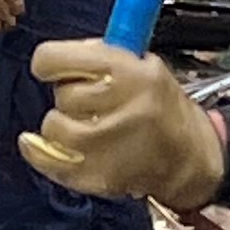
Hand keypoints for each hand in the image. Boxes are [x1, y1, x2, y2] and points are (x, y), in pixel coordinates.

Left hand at [21, 40, 225, 209]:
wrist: (187, 157)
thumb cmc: (162, 108)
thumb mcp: (145, 64)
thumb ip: (101, 55)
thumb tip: (61, 54)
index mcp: (129, 72)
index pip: (55, 59)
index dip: (50, 62)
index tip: (53, 67)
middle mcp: (118, 107)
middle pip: (62, 94)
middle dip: (71, 95)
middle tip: (93, 101)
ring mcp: (105, 146)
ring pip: (53, 127)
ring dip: (63, 125)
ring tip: (88, 126)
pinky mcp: (95, 175)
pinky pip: (47, 160)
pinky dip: (42, 153)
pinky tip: (49, 145)